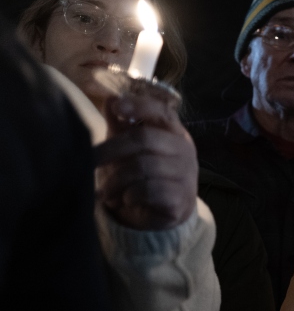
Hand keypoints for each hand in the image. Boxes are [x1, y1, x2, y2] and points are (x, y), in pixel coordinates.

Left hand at [92, 81, 196, 230]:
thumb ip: (121, 124)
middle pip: (144, 138)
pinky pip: (148, 191)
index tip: (117, 107)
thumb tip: (111, 98)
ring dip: (116, 180)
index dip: (139, 106)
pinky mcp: (180, 199)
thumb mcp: (131, 148)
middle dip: (112, 149)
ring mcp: (186, 175)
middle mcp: (185, 151)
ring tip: (104, 190)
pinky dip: (129, 196)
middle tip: (91, 161)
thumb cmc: (145, 174)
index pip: (162, 112)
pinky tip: (124, 200)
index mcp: (175, 133)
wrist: (163, 212)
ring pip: (143, 167)